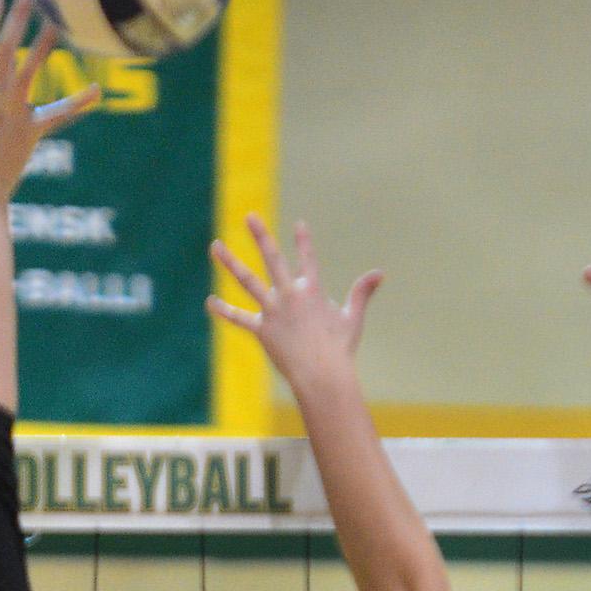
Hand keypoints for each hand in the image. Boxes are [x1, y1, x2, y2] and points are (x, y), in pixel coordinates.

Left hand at [208, 215, 382, 394]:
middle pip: (272, 258)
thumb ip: (362, 293)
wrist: (322, 375)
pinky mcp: (261, 330)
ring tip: (216, 245)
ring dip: (230, 262)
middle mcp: (290, 295)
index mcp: (313, 290)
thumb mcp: (353, 318)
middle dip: (261, 235)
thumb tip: (380, 273)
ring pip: (247, 280)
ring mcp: (273, 311)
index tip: (299, 224)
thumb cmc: (340, 350)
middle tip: (249, 216)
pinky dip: (223, 310)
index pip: (308, 259)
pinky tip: (209, 301)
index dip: (304, 241)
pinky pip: (238, 318)